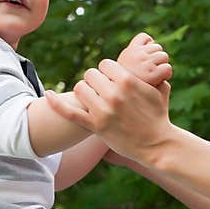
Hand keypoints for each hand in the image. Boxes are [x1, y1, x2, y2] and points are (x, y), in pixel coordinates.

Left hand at [46, 59, 173, 164]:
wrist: (157, 144)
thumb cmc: (159, 116)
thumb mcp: (161, 90)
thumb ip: (154, 74)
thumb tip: (154, 64)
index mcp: (128, 81)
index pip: (105, 64)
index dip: (107, 71)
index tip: (111, 79)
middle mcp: (113, 93)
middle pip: (90, 74)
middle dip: (95, 80)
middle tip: (102, 90)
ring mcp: (103, 110)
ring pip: (80, 89)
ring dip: (84, 92)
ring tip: (93, 99)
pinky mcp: (95, 126)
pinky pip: (70, 112)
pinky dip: (57, 103)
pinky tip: (48, 94)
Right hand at [116, 32, 171, 86]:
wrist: (126, 104)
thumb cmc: (129, 88)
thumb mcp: (125, 68)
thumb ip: (136, 55)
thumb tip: (152, 42)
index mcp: (127, 52)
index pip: (144, 37)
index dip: (148, 46)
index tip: (144, 59)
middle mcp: (134, 56)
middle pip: (157, 47)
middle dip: (156, 58)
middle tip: (148, 73)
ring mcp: (142, 64)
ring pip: (164, 56)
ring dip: (162, 66)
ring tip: (153, 78)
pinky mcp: (151, 75)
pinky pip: (167, 69)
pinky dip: (166, 75)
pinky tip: (158, 81)